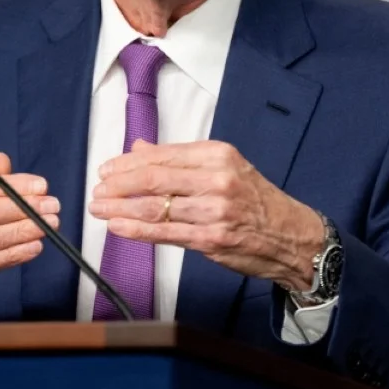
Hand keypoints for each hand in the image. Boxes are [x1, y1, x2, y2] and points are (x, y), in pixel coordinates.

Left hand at [88, 141, 323, 290]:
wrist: (291, 236)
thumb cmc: (256, 201)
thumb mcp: (225, 167)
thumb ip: (180, 160)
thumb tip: (140, 149)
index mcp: (218, 155)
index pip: (163, 156)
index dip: (128, 163)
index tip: (106, 169)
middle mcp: (217, 179)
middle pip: (154, 179)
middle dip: (118, 184)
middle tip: (97, 188)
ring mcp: (214, 211)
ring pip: (155, 207)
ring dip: (120, 207)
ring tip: (98, 207)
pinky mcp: (211, 239)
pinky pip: (165, 233)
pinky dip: (136, 229)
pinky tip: (117, 226)